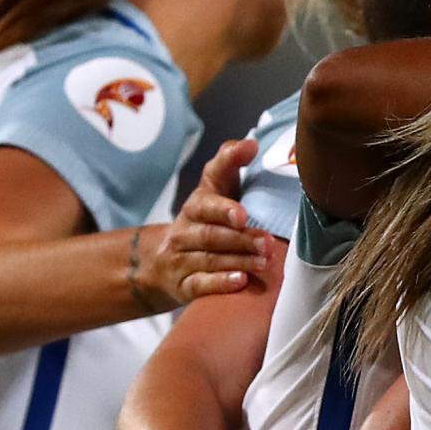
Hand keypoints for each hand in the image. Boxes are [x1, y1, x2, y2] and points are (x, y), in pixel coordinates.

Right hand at [132, 139, 281, 309]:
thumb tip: (252, 143)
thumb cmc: (205, 218)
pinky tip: (240, 282)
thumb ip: (230, 163)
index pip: (206, 203)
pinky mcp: (183, 286)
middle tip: (268, 242)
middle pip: (210, 235)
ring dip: (238, 261)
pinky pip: (199, 285)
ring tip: (264, 261)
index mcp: (196, 206)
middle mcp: (184, 231)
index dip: (223, 209)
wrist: (162, 262)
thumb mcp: (214, 189)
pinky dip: (219, 284)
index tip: (243, 215)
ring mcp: (181, 259)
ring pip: (208, 260)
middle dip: (239, 239)